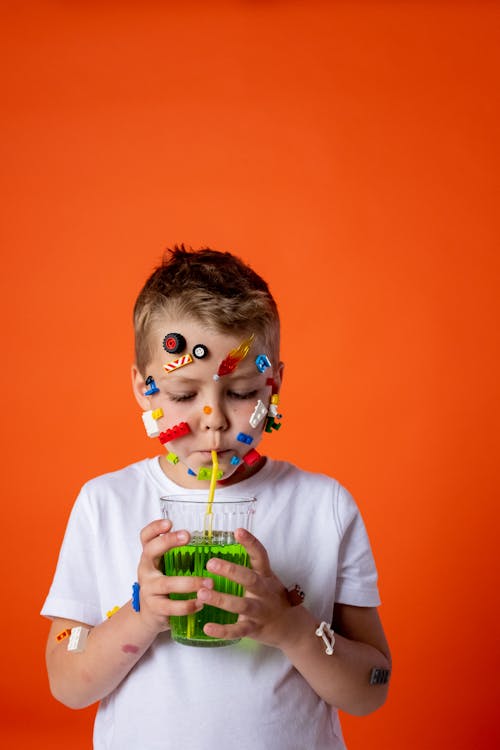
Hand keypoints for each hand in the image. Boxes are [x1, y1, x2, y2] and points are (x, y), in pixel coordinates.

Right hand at [137, 519, 213, 635]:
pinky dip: (188, 605)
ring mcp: (148, 589)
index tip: (169, 523)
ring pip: (166, 583)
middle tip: (187, 536)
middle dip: (168, 541)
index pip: (146, 537)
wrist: (149, 615)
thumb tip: (215, 538)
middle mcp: (146, 570)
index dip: (154, 528)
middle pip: (151, 551)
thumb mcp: (167, 567)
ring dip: (189, 583)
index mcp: (150, 557)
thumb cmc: (164, 585)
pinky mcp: (155, 608)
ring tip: (209, 582)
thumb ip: (181, 554)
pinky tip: (201, 603)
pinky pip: (171, 607)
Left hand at [196, 528, 293, 647]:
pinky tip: (207, 628)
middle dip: (231, 570)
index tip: (238, 531)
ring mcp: (261, 611)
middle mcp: (265, 592)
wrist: (292, 628)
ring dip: (221, 599)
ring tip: (202, 593)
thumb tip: (219, 552)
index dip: (251, 543)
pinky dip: (223, 630)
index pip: (260, 556)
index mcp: (266, 576)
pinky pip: (239, 630)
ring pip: (242, 605)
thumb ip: (248, 568)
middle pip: (250, 579)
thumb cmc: (273, 599)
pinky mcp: (256, 629)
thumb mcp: (266, 580)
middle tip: (210, 563)